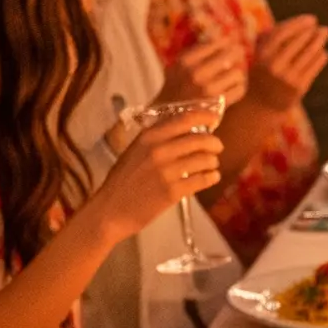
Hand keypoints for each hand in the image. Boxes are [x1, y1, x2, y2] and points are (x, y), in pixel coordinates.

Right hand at [97, 112, 222, 239]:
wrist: (110, 210)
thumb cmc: (123, 181)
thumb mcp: (136, 151)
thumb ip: (158, 139)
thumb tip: (187, 129)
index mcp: (149, 137)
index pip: (185, 119)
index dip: (205, 117)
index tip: (215, 119)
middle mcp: (159, 150)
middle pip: (201, 139)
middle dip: (214, 143)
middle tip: (217, 147)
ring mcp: (166, 171)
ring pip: (205, 160)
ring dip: (213, 161)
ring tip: (212, 165)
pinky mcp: (173, 191)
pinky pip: (202, 180)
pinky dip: (212, 177)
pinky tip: (212, 177)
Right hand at [170, 34, 247, 105]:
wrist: (169, 117)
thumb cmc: (177, 88)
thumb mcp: (179, 65)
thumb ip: (197, 51)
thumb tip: (222, 37)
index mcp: (185, 61)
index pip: (215, 44)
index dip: (226, 42)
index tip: (230, 42)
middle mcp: (196, 74)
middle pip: (230, 56)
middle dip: (236, 54)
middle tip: (239, 54)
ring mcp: (207, 90)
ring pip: (237, 73)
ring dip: (237, 74)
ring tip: (233, 75)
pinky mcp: (218, 104)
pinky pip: (240, 89)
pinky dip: (239, 87)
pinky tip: (233, 87)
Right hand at [246, 15, 327, 112]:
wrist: (261, 105)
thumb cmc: (263, 72)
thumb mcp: (260, 54)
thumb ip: (271, 36)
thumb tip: (296, 22)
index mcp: (263, 55)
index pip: (283, 33)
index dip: (298, 23)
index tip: (312, 19)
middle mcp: (275, 66)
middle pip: (299, 42)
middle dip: (313, 33)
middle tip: (324, 28)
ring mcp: (288, 77)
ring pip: (310, 53)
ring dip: (320, 41)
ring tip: (324, 33)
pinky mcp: (299, 88)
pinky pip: (314, 67)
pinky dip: (320, 57)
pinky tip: (322, 52)